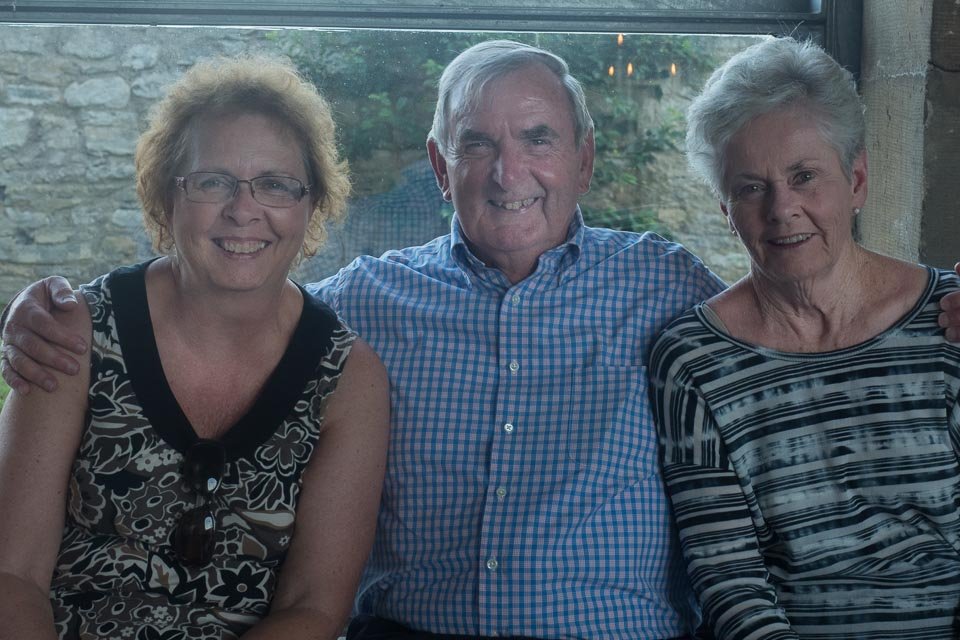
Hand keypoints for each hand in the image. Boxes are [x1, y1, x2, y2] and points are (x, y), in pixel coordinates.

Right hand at [1, 277, 84, 394]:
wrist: (25, 305)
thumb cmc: (46, 296)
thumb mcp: (53, 285)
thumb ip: (61, 291)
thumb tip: (70, 304)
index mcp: (26, 309)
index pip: (44, 324)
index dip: (62, 336)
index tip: (83, 347)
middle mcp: (15, 327)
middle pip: (33, 345)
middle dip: (54, 359)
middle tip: (75, 369)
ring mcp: (9, 343)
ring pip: (19, 360)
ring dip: (36, 374)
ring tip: (54, 386)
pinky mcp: (6, 355)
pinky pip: (6, 369)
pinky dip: (14, 380)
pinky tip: (27, 391)